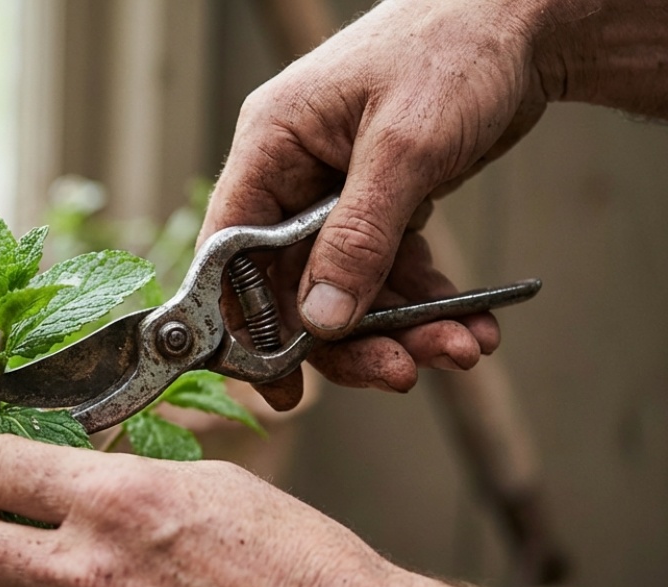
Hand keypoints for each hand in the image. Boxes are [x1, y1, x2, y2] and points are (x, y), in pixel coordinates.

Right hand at [205, 0, 553, 408]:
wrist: (525, 18)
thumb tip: (321, 318)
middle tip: (399, 372)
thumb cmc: (454, 47)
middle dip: (349, 336)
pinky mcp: (382, 205)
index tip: (279, 381)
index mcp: (272, 147)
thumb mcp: (404, 147)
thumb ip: (359, 236)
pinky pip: (391, 271)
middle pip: (295, 284)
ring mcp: (338, 193)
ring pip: (349, 288)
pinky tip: (469, 324)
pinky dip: (426, 303)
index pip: (231, 250)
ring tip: (458, 347)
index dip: (247, 323)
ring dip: (401, 327)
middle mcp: (295, 175)